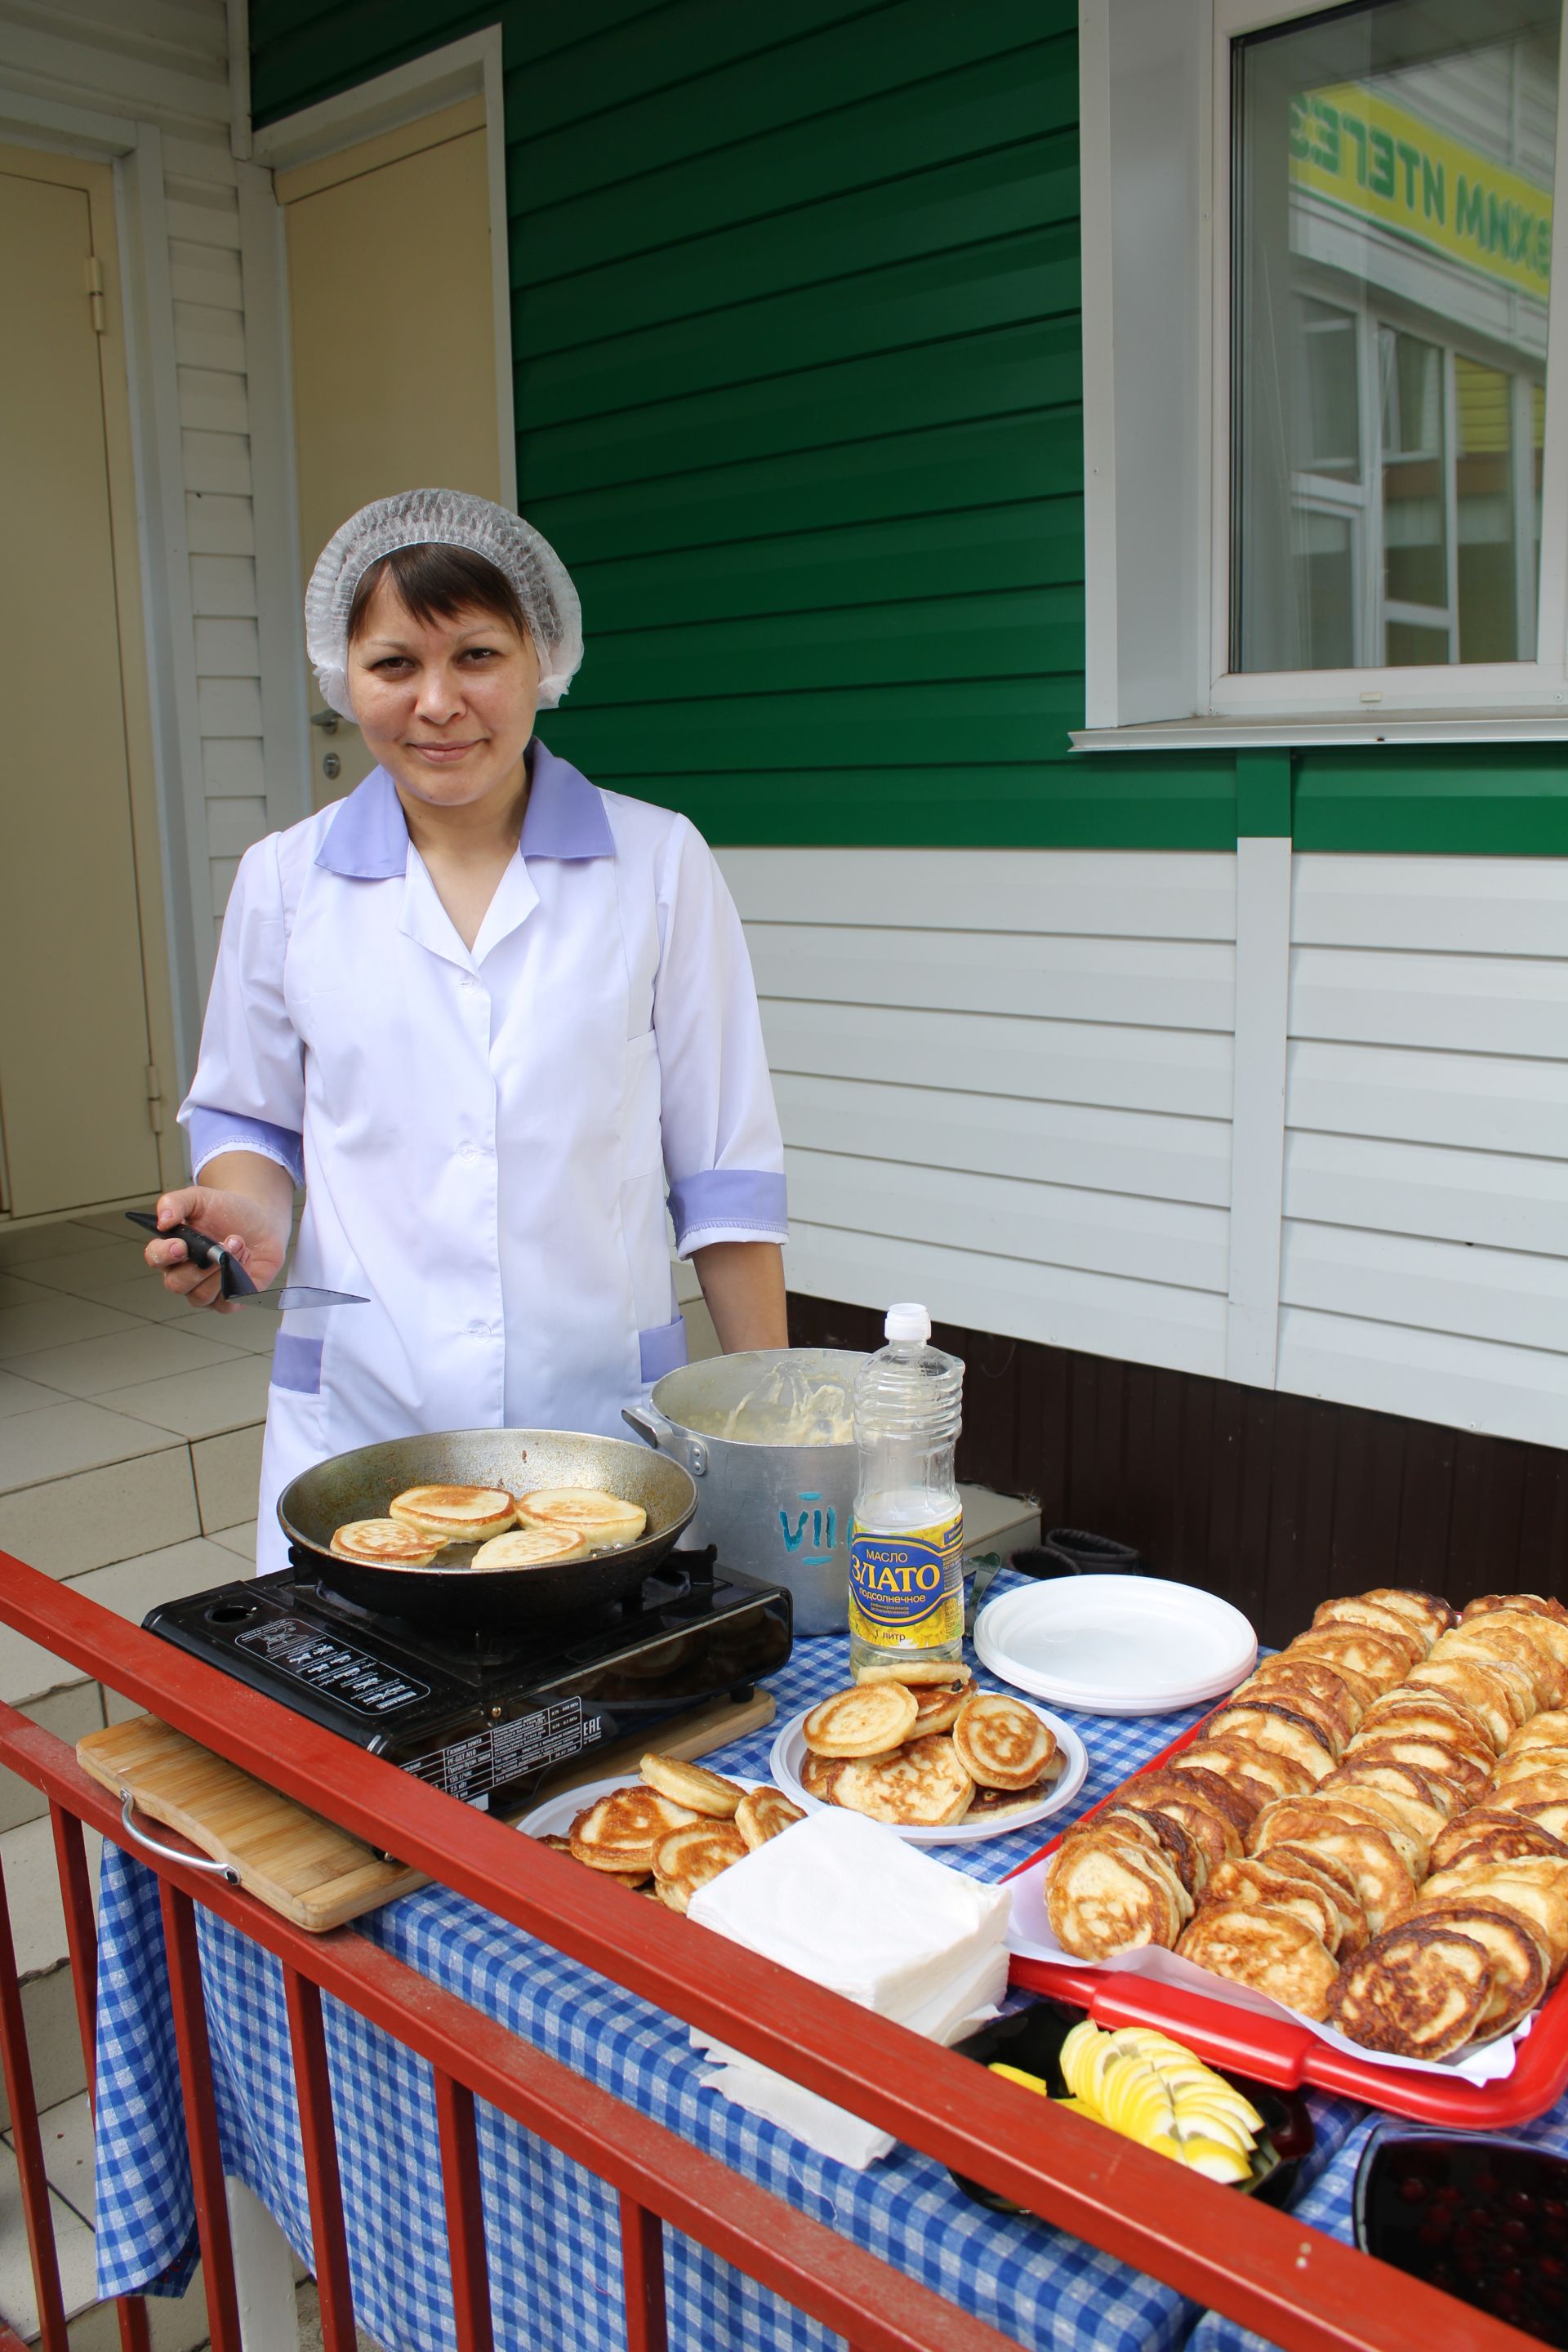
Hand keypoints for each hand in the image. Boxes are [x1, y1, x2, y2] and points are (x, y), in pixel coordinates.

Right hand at [143, 1181, 291, 1313]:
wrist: (260, 1220)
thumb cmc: (225, 1211)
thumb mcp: (199, 1198)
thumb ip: (176, 1202)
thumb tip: (162, 1220)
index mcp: (171, 1250)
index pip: (155, 1258)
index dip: (163, 1255)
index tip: (180, 1245)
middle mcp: (184, 1274)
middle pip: (176, 1284)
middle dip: (200, 1267)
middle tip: (220, 1244)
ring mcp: (205, 1290)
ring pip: (201, 1296)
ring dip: (221, 1270)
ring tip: (238, 1245)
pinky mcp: (229, 1299)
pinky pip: (226, 1302)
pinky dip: (237, 1280)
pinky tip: (246, 1258)